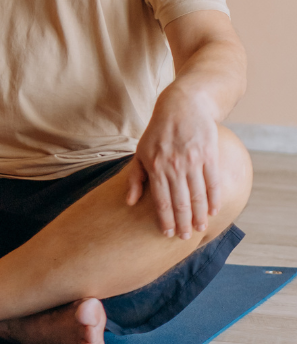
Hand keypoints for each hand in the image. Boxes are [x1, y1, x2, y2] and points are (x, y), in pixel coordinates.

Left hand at [127, 92, 220, 239]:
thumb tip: (130, 202)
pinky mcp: (209, 156)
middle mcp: (174, 166)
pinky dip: (214, 199)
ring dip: (199, 215)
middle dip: (182, 223)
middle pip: (180, 202)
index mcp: (155, 166)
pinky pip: (213, 183)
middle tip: (185, 238)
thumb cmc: (158, 132)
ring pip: (197, 196)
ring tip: (199, 229)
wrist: (182, 106)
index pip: (161, 200)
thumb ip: (135, 178)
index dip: (165, 219)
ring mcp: (193, 161)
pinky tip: (213, 212)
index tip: (167, 234)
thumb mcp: (140, 152)